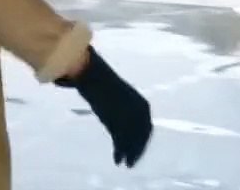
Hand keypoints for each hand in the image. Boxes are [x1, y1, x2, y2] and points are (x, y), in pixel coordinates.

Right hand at [56, 47, 152, 167]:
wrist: (92, 73)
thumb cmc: (98, 77)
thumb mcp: (111, 93)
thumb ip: (113, 104)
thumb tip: (101, 105)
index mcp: (141, 104)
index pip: (146, 126)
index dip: (142, 139)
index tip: (136, 148)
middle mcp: (139, 112)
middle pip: (142, 136)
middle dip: (138, 149)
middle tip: (132, 161)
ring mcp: (129, 116)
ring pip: (134, 141)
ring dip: (131, 154)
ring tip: (127, 165)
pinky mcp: (118, 122)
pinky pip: (121, 141)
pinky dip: (120, 152)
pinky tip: (117, 160)